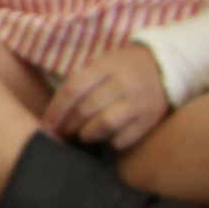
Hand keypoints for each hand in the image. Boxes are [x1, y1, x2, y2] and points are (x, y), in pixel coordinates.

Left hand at [44, 42, 172, 153]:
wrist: (161, 66)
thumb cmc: (119, 69)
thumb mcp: (99, 66)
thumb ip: (78, 85)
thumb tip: (53, 118)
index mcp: (105, 67)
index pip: (72, 89)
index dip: (56, 110)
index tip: (47, 125)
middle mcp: (122, 83)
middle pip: (87, 109)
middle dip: (70, 125)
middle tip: (63, 132)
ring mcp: (138, 101)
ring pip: (105, 124)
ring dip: (88, 134)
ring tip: (84, 135)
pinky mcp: (151, 118)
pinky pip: (126, 137)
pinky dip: (112, 142)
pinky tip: (107, 139)